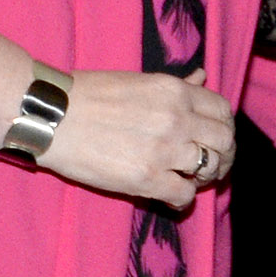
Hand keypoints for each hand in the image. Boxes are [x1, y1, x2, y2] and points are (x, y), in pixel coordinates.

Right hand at [38, 68, 234, 209]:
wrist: (50, 116)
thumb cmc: (87, 95)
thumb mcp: (138, 80)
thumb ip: (176, 84)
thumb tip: (202, 76)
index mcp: (175, 91)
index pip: (223, 110)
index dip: (224, 127)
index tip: (214, 138)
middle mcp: (177, 118)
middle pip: (225, 141)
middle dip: (223, 155)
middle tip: (210, 166)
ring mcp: (164, 149)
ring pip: (210, 168)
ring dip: (205, 178)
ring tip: (190, 180)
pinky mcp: (146, 177)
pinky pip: (185, 194)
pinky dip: (183, 199)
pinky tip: (173, 197)